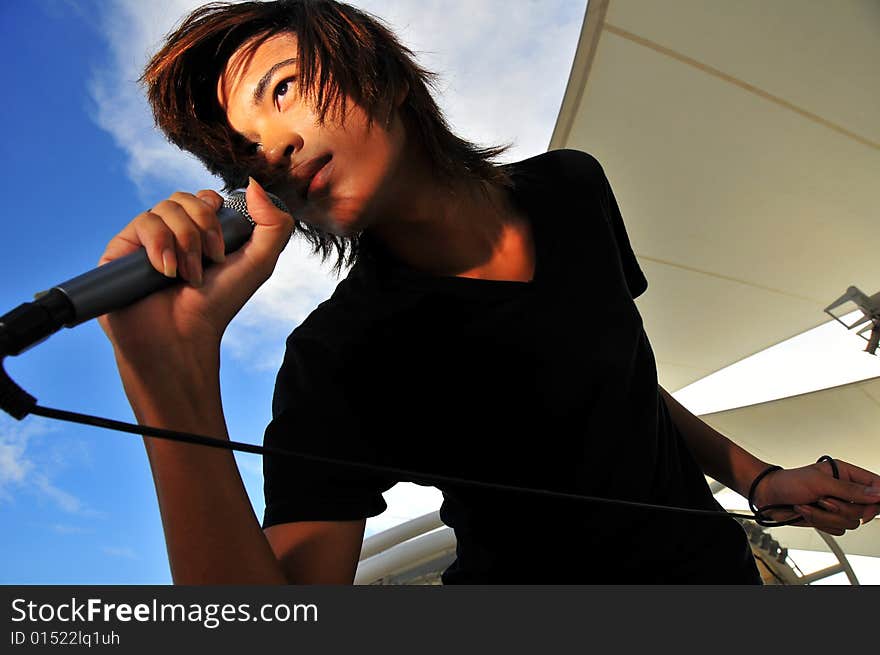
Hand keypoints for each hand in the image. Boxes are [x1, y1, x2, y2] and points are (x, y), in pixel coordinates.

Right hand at [97, 178, 294, 356]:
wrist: (184, 336)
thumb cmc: (219, 304)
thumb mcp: (260, 263)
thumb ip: (273, 224)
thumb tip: (254, 183)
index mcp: (200, 233)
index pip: (205, 197)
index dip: (215, 209)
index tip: (224, 245)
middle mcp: (171, 234)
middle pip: (185, 198)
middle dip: (204, 228)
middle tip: (212, 262)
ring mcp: (144, 240)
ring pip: (165, 208)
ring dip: (186, 243)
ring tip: (188, 276)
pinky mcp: (120, 249)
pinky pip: (144, 223)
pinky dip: (161, 245)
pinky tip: (165, 271)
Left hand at [752, 459, 879, 535]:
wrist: (768, 497)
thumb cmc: (788, 482)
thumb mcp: (820, 483)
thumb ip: (850, 490)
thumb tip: (878, 493)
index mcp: (846, 474)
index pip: (876, 486)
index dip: (877, 499)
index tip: (868, 506)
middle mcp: (845, 491)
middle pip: (865, 510)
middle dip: (841, 509)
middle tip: (823, 500)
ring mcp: (837, 506)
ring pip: (851, 522)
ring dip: (826, 516)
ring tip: (810, 504)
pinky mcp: (829, 520)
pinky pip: (838, 530)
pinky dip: (821, 523)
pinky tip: (807, 511)